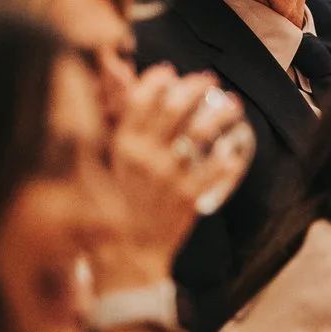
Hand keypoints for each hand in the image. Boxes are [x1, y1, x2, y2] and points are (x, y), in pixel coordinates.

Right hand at [96, 67, 243, 287]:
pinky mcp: (189, 196)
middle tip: (208, 79)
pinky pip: (215, 170)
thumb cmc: (106, 217)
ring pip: (200, 133)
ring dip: (219, 114)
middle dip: (194, 88)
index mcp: (120, 149)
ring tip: (232, 104)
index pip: (139, 103)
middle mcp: (145, 157)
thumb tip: (107, 115)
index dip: (156, 82)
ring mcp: (169, 176)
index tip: (169, 72)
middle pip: (175, 109)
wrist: (124, 259)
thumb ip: (105, 145)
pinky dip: (228, 158)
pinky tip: (236, 150)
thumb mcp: (95, 175)